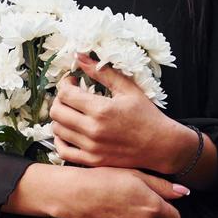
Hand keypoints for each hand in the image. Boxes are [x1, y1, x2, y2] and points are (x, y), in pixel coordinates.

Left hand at [50, 54, 194, 172]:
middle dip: (59, 99)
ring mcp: (91, 148)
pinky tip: (68, 131)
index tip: (72, 81)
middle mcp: (93, 130)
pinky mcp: (92, 161)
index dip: (65, 83)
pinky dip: (60, 140)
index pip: (65, 93)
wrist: (161, 145)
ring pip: (57, 130)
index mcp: (101, 109)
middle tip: (70, 95)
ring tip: (71, 111)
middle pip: (57, 111)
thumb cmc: (146, 115)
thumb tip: (80, 56)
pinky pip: (63, 151)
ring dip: (60, 118)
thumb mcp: (127, 89)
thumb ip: (102, 71)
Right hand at [53, 165, 185, 217]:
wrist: (75, 195)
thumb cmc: (104, 179)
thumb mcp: (136, 175)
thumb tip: (185, 193)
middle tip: (128, 203)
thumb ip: (163, 187)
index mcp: (153, 207)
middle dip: (147, 217)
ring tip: (116, 212)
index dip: (166, 212)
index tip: (156, 207)